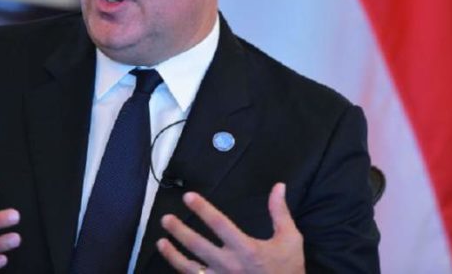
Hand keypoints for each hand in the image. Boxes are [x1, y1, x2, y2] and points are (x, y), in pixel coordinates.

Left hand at [157, 183, 304, 273]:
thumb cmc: (288, 270)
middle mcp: (230, 265)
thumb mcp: (290, 240)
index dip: (202, 209)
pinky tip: (174, 265)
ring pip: (190, 268)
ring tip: (161, 242)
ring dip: (173, 255)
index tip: (188, 197)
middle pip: (198, 246)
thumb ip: (280, 212)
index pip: (219, 224)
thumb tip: (278, 186)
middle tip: (165, 219)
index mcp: (246, 249)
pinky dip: (183, 273)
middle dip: (179, 231)